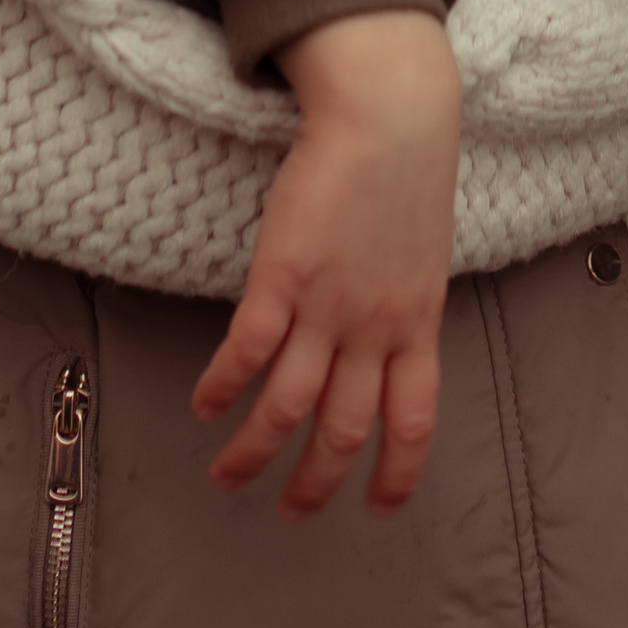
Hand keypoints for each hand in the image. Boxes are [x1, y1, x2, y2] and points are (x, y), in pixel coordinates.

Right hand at [193, 8, 460, 518]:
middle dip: (314, 483)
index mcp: (418, 325)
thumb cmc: (409, 172)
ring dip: (253, 451)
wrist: (390, 114)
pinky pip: (248, 351)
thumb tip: (385, 335)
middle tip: (290, 512)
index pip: (413, 421)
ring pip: (289, 406)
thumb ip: (403, 302)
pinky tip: (205, 403)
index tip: (378, 508)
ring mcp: (329, 305)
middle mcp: (375, 328)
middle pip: (343, 429)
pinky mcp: (283, 275)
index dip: (396, 474)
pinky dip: (224, 386)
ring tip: (226, 476)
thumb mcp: (423, 254)